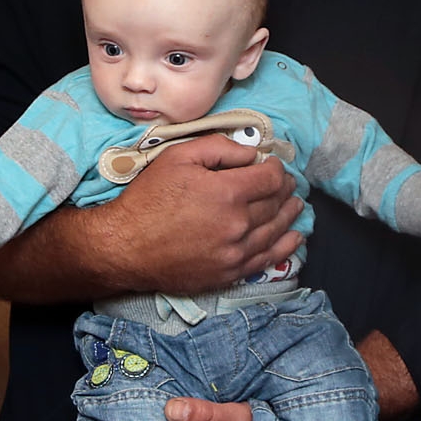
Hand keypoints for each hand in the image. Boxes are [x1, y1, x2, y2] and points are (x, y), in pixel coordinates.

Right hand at [104, 136, 301, 293]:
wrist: (125, 246)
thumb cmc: (148, 199)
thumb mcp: (178, 157)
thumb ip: (219, 148)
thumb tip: (251, 154)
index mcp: (227, 192)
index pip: (271, 178)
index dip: (277, 169)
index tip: (273, 165)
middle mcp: (237, 224)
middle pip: (276, 204)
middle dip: (285, 190)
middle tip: (288, 184)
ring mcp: (235, 252)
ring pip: (276, 231)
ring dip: (290, 215)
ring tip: (296, 205)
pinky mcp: (228, 273)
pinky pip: (267, 259)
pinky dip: (285, 246)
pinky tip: (294, 237)